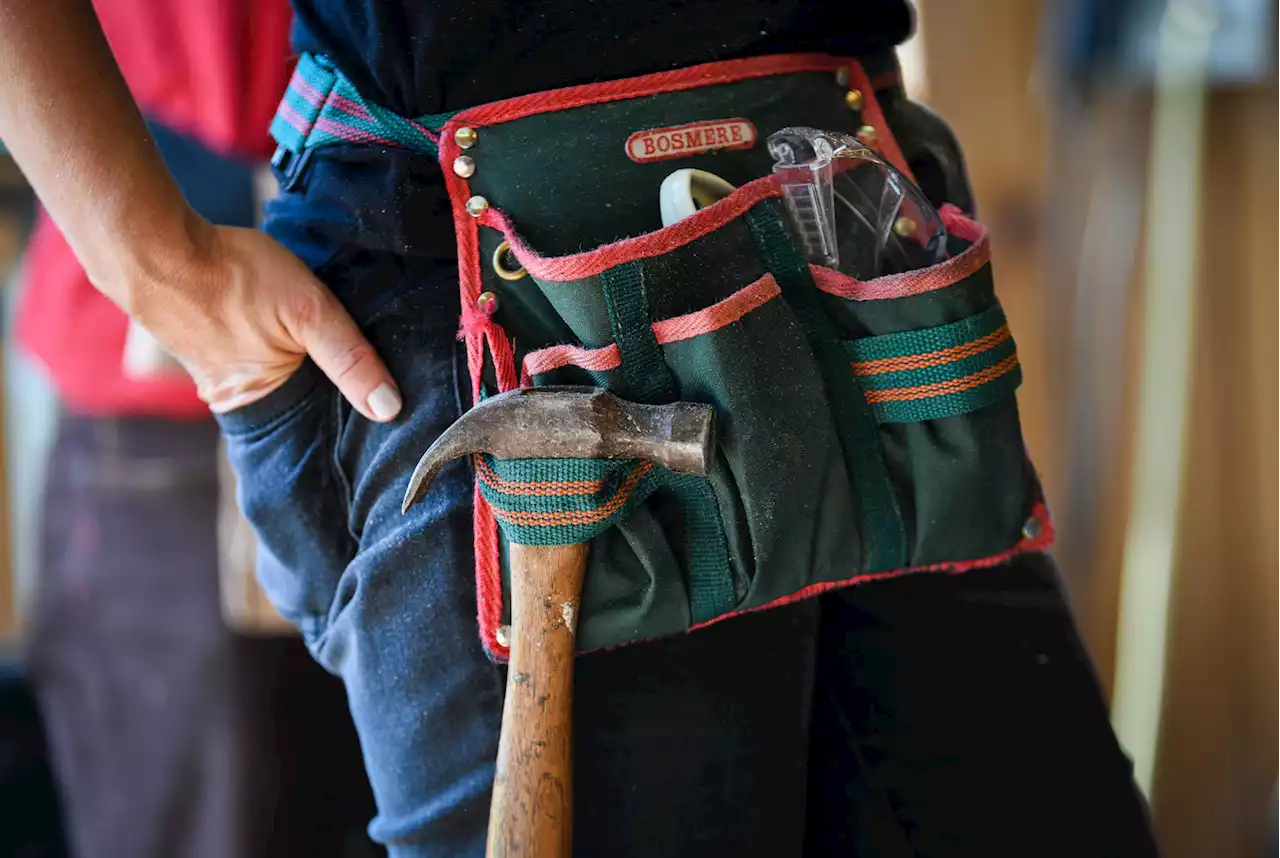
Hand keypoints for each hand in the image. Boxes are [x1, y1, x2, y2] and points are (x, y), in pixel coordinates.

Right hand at [129, 221, 402, 420]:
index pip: (316, 422)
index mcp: (259, 404)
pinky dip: (267, 340)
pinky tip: (276, 321)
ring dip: (295, 360)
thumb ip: (349, 358)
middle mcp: (232, 399)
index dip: (347, 408)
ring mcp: (211, 371)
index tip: (380, 399)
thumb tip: (390, 408)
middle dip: (323, 386)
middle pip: (294, 399)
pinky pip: (247, 350)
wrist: (153, 243)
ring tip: (319, 339)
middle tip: (357, 363)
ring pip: (272, 373)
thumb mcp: (308, 312)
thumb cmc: (233, 275)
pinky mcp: (199, 342)